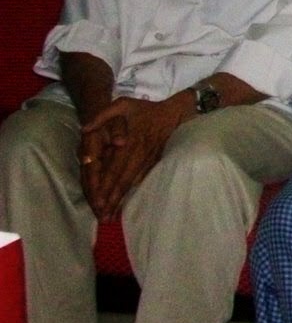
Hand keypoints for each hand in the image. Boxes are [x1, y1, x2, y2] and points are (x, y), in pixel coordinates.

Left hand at [79, 97, 186, 219]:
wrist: (176, 113)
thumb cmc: (147, 109)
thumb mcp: (123, 104)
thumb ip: (102, 115)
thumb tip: (85, 129)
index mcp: (128, 144)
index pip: (113, 170)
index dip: (105, 187)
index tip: (97, 202)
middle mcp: (137, 156)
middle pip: (122, 182)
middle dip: (112, 201)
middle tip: (103, 218)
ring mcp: (147, 161)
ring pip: (132, 184)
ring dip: (122, 201)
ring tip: (112, 216)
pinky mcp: (154, 163)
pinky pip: (141, 181)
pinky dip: (134, 193)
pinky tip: (128, 204)